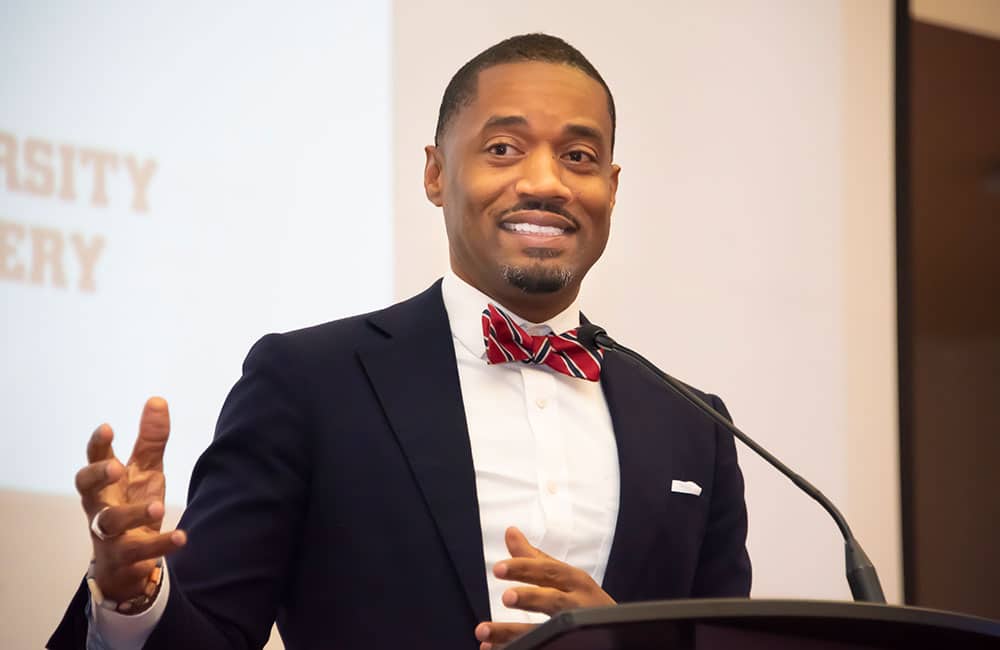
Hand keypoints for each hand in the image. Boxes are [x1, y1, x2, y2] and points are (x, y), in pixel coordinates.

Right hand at [75, 397, 186, 603]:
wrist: (127, 563)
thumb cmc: (132, 505)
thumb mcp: (144, 471)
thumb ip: (150, 440)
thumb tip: (157, 400)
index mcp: (104, 483)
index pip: (94, 459)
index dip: (98, 444)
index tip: (108, 427)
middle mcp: (100, 505)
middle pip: (86, 488)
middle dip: (99, 475)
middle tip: (118, 468)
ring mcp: (108, 534)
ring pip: (111, 522)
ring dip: (134, 514)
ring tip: (158, 507)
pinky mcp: (124, 558)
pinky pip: (139, 552)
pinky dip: (160, 544)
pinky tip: (182, 537)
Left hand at [474, 526, 614, 648]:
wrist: (615, 631)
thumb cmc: (585, 599)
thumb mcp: (564, 576)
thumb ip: (534, 558)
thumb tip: (510, 532)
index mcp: (575, 581)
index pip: (549, 570)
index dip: (524, 568)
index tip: (499, 568)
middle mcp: (577, 604)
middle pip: (554, 600)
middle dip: (530, 598)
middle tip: (506, 597)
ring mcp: (575, 627)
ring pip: (543, 631)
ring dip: (511, 632)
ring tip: (484, 631)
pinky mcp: (570, 644)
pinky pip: (541, 646)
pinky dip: (515, 648)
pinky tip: (492, 648)